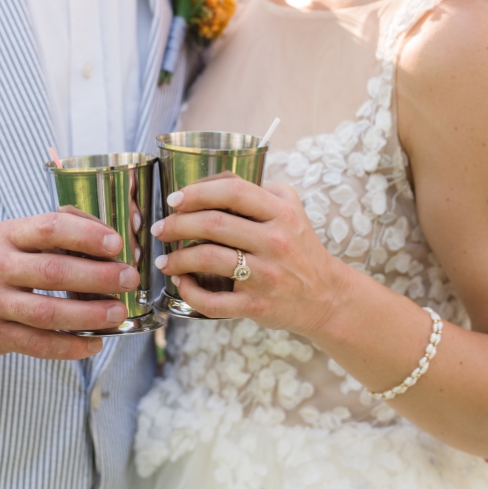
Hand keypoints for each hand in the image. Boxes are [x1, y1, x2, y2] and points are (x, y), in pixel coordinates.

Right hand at [0, 209, 139, 359]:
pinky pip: (38, 345)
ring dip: (89, 314)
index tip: (115, 244)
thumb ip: (50, 232)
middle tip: (127, 278)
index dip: (85, 235)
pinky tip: (94, 343)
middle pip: (52, 272)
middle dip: (97, 276)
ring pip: (47, 313)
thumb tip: (102, 233)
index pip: (48, 229)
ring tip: (117, 312)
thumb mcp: (9, 237)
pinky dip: (70, 346)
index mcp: (5, 235)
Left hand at [151, 177, 350, 336]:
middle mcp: (275, 242)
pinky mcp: (258, 305)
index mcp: (281, 214)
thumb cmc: (298, 248)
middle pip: (213, 224)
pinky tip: (181, 283)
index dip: (197, 192)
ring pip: (208, 259)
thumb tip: (209, 182)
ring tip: (164, 259)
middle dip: (176, 224)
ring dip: (177, 258)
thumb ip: (257, 192)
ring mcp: (267, 275)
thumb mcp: (290, 210)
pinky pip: (213, 301)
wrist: (327, 297)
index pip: (233, 191)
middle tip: (160, 229)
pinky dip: (190, 292)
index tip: (174, 200)